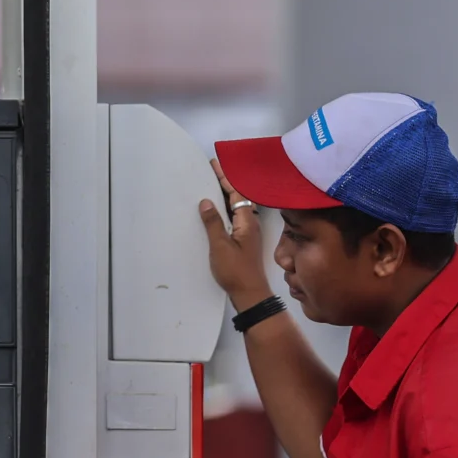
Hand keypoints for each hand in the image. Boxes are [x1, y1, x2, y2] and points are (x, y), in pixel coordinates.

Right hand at [198, 158, 272, 310]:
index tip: (215, 164)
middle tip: (212, 169)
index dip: (225, 177)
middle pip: (238, 197)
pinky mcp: (244, 240)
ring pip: (236, 207)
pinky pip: (234, 217)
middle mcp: (250, 223)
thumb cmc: (236, 271)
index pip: (236, 193)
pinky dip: (225, 208)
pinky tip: (216, 209)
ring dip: (225, 194)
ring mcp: (248, 232)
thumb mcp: (220, 246)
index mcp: (247, 221)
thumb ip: (213, 223)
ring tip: (212, 183)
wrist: (249, 293)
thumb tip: (206, 202)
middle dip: (225, 182)